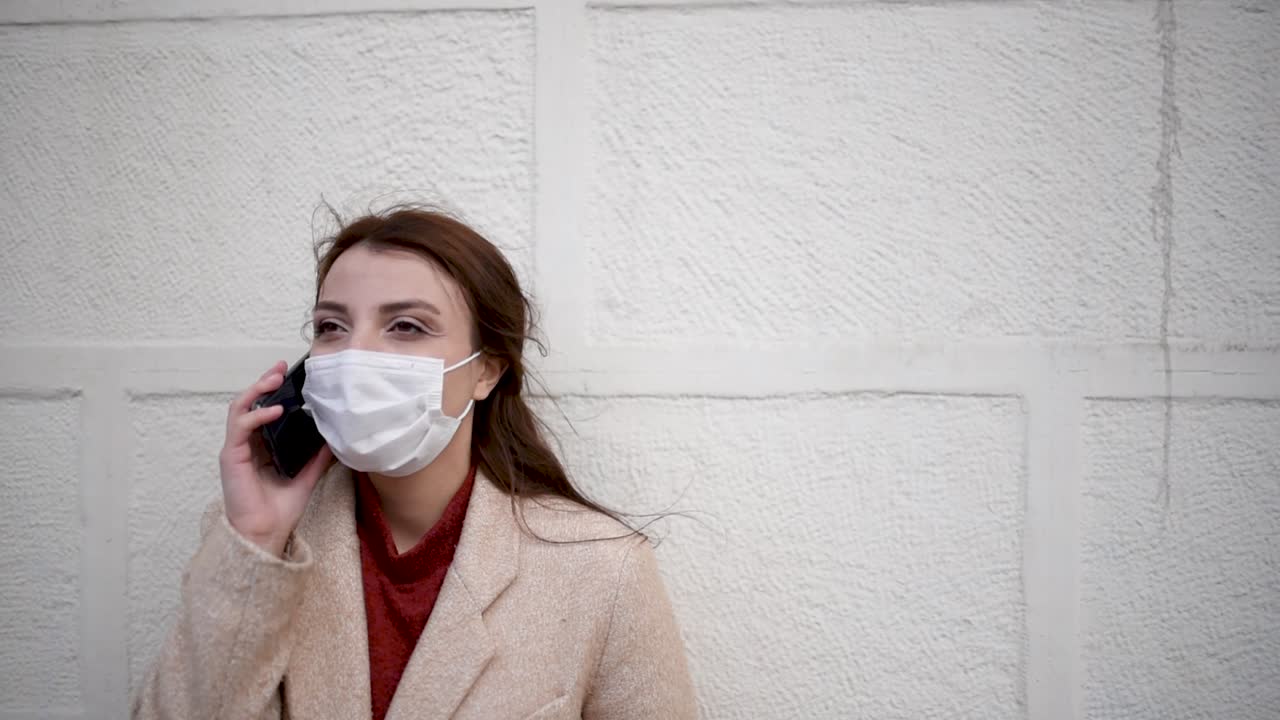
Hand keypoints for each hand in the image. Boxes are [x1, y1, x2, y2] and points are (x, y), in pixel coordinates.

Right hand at [218, 361, 332, 556]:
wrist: (266, 533)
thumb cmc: (280, 509)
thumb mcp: (307, 476)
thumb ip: (317, 457)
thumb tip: (335, 438)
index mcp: (261, 446)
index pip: (263, 409)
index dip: (273, 391)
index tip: (289, 375)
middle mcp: (247, 444)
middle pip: (249, 403)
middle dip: (264, 382)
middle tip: (281, 368)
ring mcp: (237, 449)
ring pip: (239, 408)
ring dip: (256, 390)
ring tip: (275, 380)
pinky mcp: (231, 456)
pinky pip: (240, 427)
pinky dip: (256, 414)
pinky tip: (274, 409)